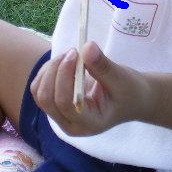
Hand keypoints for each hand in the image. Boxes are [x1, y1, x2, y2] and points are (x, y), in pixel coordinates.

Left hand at [30, 42, 147, 136]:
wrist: (131, 98)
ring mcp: (61, 116)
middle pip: (47, 99)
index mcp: (89, 123)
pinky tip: (64, 62)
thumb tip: (87, 47)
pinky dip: (47, 71)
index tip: (76, 54)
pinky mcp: (56, 105)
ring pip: (39, 92)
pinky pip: (40, 88)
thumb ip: (103, 66)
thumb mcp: (122, 78)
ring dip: (49, 69)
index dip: (64, 76)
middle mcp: (70, 124)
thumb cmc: (130, 92)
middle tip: (72, 52)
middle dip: (54, 71)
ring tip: (70, 56)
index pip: (65, 103)